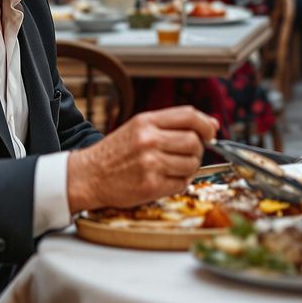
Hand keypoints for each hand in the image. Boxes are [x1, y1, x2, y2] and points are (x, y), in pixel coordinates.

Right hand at [66, 107, 218, 210]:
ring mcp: (150, 163)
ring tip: (171, 168)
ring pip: (192, 164)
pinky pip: (182, 184)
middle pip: (194, 142)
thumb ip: (172, 124)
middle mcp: (149, 140)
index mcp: (146, 121)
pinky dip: (178, 183)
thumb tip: (212, 125)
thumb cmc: (116, 152)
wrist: (89, 176)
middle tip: (184, 155)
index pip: (189, 116)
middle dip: (196, 150)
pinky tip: (164, 180)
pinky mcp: (151, 186)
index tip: (211, 132)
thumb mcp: (139, 128)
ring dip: (188, 168)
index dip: (206, 124)